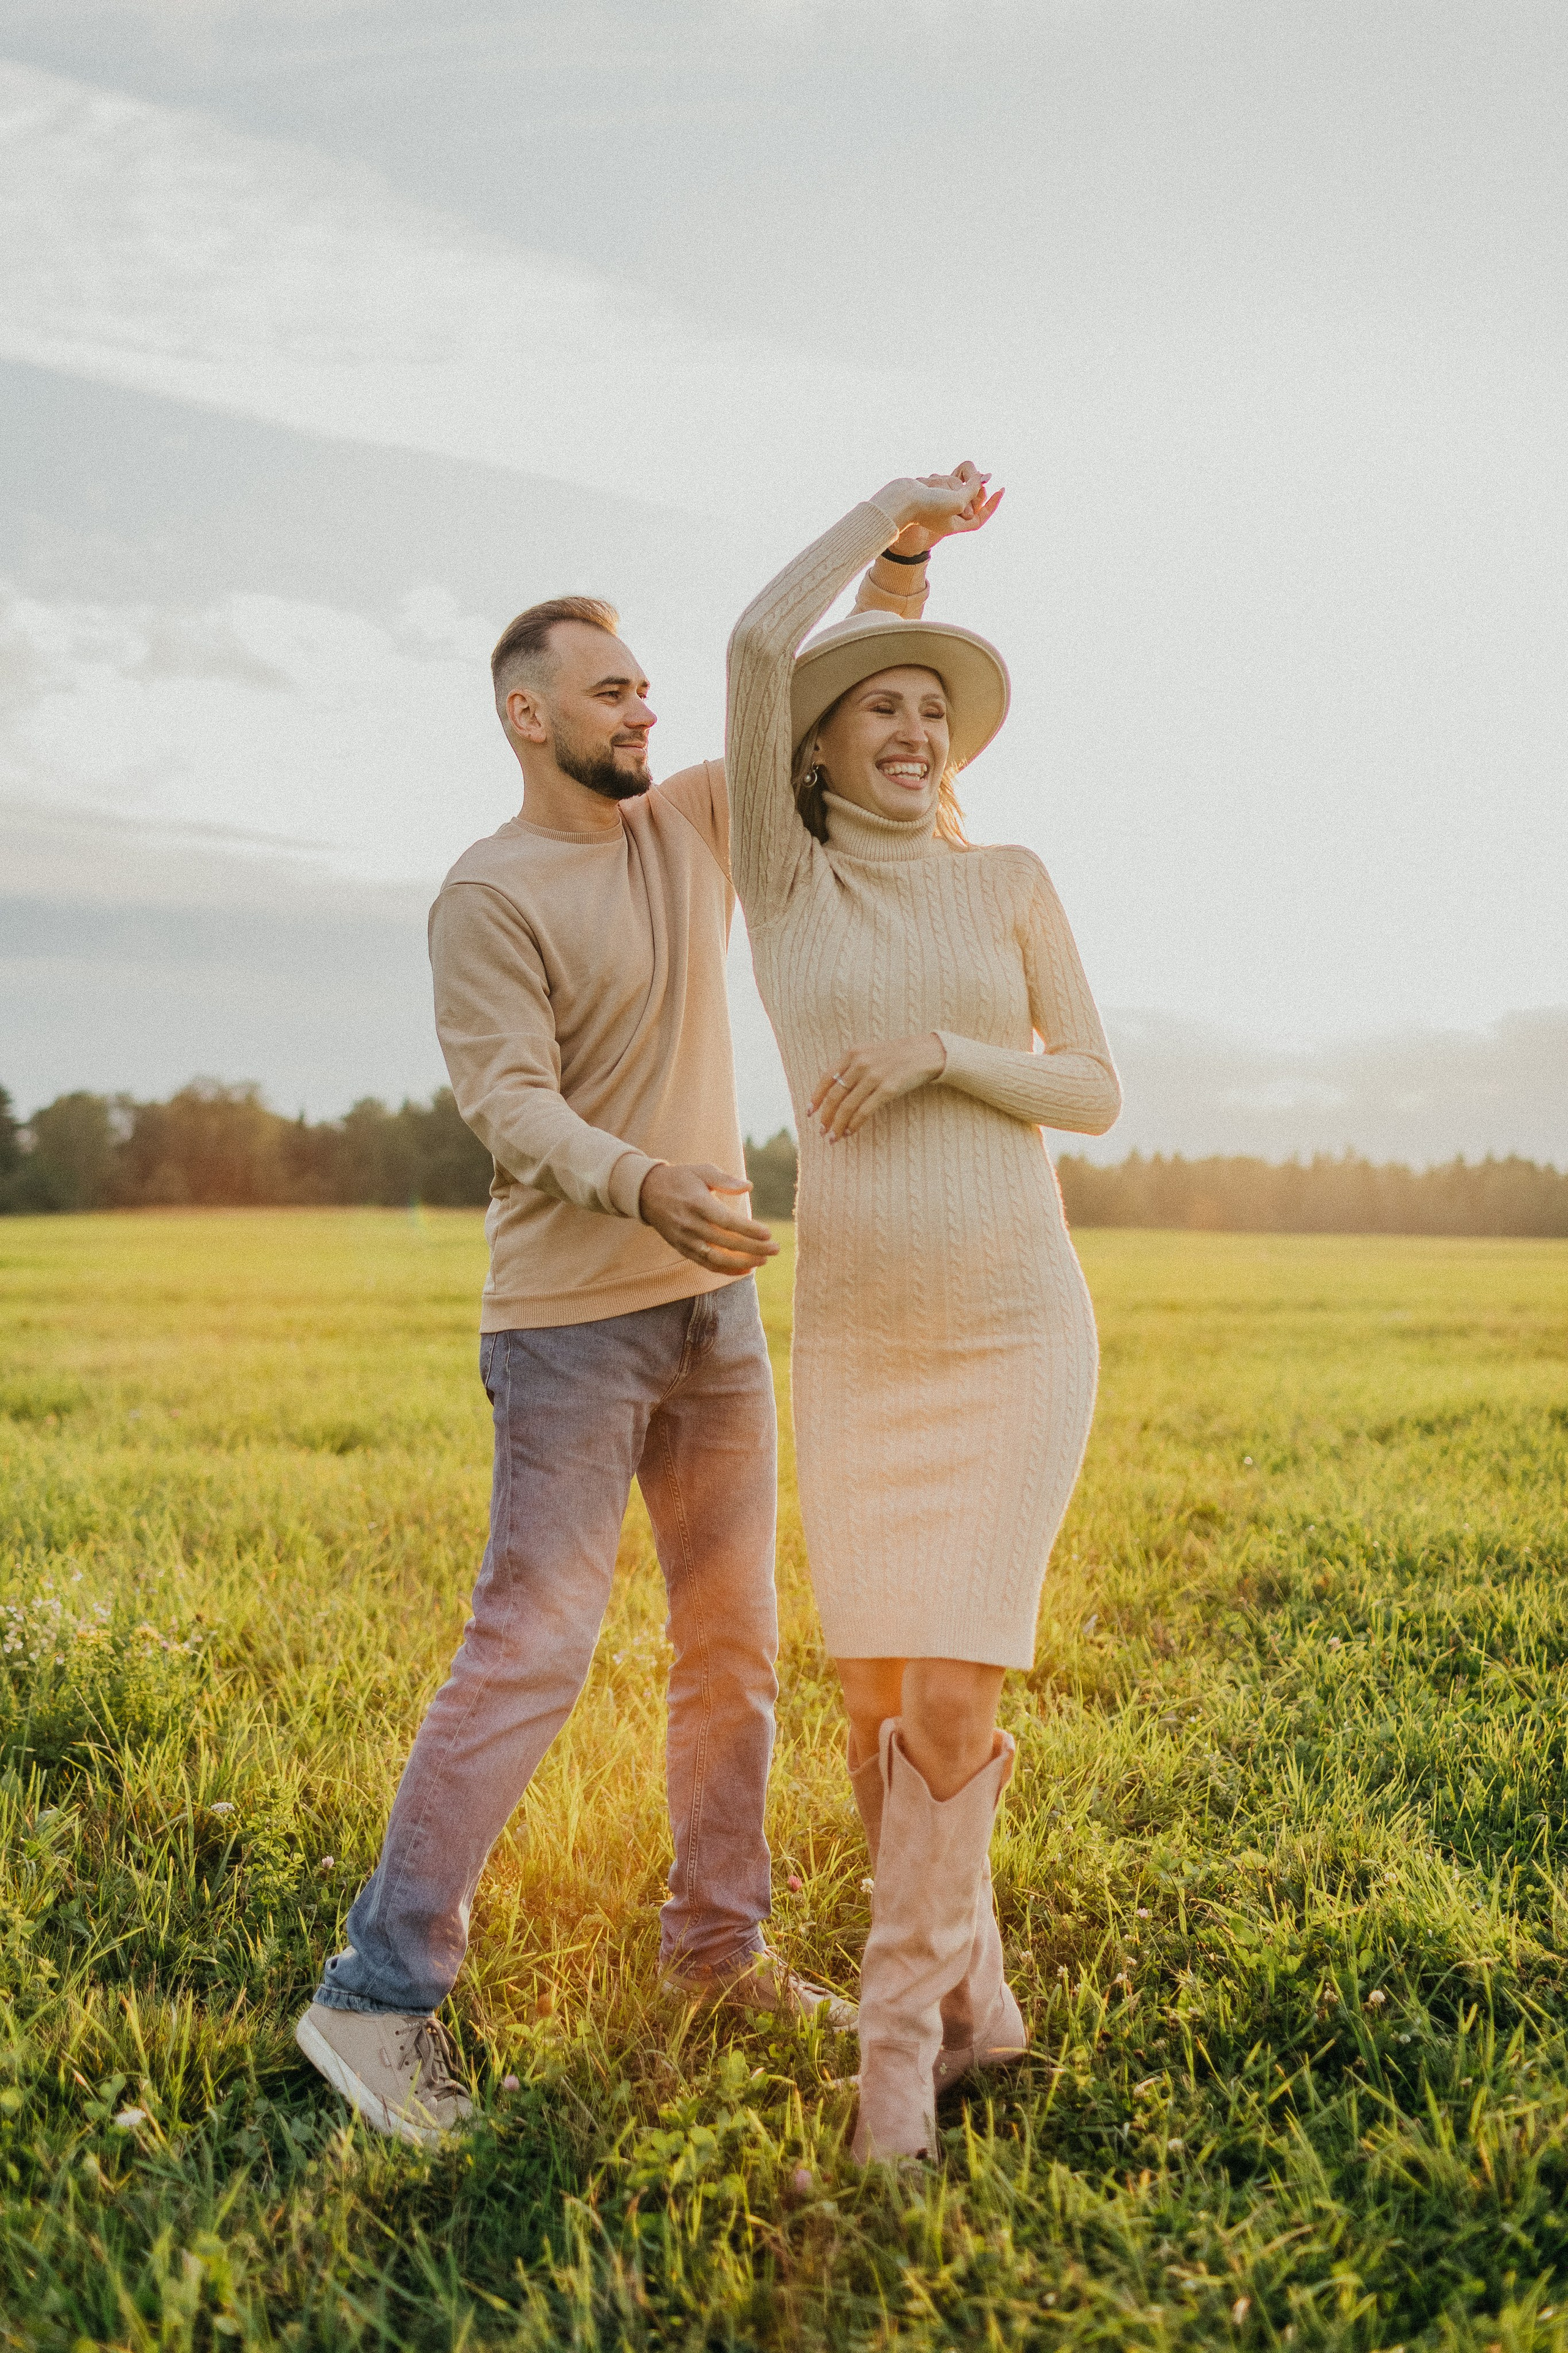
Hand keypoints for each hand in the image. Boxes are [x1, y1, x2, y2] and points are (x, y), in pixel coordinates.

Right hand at [638, 1163, 779, 1272]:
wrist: (647, 1194)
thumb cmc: (681, 1179)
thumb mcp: (701, 1171)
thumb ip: (725, 1180)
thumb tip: (749, 1186)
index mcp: (698, 1204)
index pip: (727, 1222)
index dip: (749, 1230)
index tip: (768, 1233)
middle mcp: (691, 1225)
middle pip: (726, 1243)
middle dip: (754, 1248)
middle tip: (775, 1249)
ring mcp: (686, 1240)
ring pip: (717, 1259)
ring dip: (743, 1263)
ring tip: (764, 1260)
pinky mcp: (683, 1249)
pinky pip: (706, 1264)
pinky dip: (726, 1270)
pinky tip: (745, 1269)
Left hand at [808, 1034, 946, 1141]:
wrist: (924, 1053)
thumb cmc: (895, 1056)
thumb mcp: (869, 1054)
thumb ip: (851, 1068)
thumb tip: (833, 1093)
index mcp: (852, 1054)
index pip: (826, 1078)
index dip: (816, 1098)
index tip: (810, 1113)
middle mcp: (860, 1064)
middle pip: (835, 1096)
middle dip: (826, 1117)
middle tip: (822, 1131)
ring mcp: (874, 1077)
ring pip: (847, 1106)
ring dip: (838, 1125)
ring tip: (833, 1137)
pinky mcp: (888, 1089)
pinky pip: (865, 1111)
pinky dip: (855, 1124)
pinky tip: (850, 1132)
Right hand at [881, 460, 1003, 556]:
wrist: (900, 499)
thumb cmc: (927, 505)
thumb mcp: (957, 500)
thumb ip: (972, 491)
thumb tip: (980, 479)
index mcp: (954, 526)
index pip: (979, 518)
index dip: (992, 506)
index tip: (1001, 489)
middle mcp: (948, 515)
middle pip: (970, 500)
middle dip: (969, 490)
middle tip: (970, 482)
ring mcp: (939, 503)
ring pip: (958, 488)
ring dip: (951, 485)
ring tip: (939, 488)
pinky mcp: (932, 492)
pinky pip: (946, 482)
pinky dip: (942, 481)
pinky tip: (931, 485)